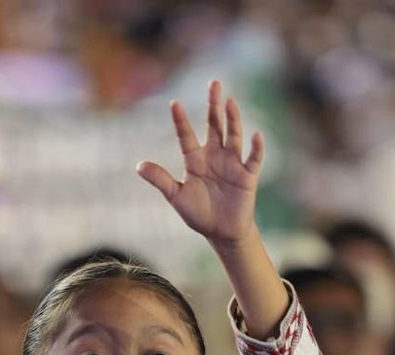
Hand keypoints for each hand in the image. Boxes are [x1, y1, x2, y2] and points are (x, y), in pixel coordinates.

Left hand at [138, 80, 262, 247]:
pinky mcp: (247, 176)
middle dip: (214, 105)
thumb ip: (160, 180)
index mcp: (195, 160)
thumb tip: (138, 165)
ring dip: (233, 119)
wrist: (221, 232)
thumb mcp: (176, 197)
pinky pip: (253, 159)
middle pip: (214, 125)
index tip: (173, 103)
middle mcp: (214, 156)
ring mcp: (232, 164)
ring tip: (230, 102)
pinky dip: (256, 148)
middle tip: (214, 83)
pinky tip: (256, 135)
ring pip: (233, 136)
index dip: (180, 120)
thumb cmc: (198, 213)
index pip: (186, 136)